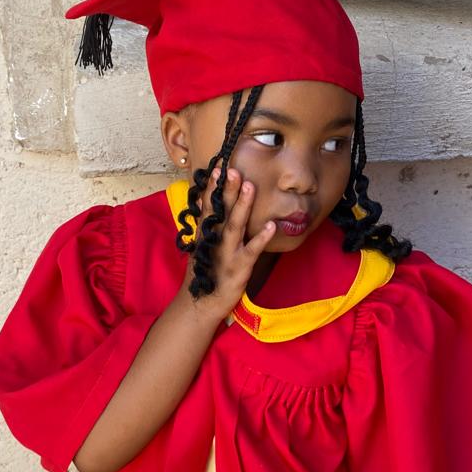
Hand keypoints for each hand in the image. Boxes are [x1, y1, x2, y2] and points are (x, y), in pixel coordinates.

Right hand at [184, 164, 276, 318]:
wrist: (201, 305)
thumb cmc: (206, 274)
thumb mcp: (203, 247)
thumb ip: (209, 226)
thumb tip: (210, 202)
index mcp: (207, 234)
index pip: (209, 206)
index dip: (213, 187)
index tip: (218, 166)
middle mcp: (214, 241)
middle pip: (221, 211)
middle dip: (226, 189)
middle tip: (232, 169)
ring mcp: (226, 254)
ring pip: (235, 226)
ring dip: (242, 206)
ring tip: (250, 186)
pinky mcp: (238, 268)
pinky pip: (252, 251)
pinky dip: (261, 239)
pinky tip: (271, 226)